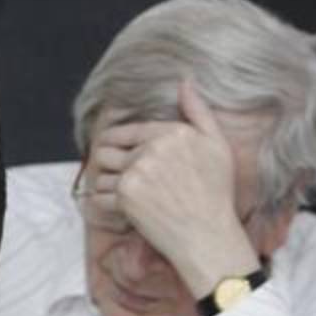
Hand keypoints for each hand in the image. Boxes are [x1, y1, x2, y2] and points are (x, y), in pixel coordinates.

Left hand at [87, 78, 259, 295]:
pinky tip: (120, 209)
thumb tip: (185, 81)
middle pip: (106, 149)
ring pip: (99, 173)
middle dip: (106, 162)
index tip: (114, 151)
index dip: (116, 141)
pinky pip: (98, 196)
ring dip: (104, 184)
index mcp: (171, 132)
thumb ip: (198, 111)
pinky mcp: (125, 197)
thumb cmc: (215, 192)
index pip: (127, 130)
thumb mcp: (216, 145)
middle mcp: (151, 149)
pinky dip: (104, 205)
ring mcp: (136, 172)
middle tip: (114, 175)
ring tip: (121, 195)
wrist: (208, 234)